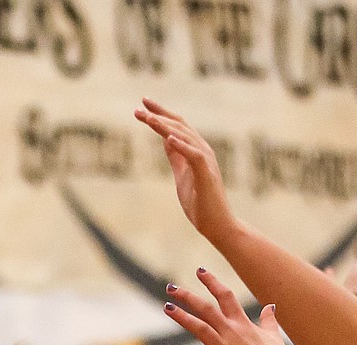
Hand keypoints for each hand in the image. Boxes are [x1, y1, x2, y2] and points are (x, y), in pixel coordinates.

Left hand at [135, 99, 232, 242]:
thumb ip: (175, 157)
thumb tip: (166, 140)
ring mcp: (206, 162)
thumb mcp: (182, 175)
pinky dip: (182, 146)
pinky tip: (168, 138)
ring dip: (165, 127)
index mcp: (195, 150)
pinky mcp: (206, 175)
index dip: (160, 115)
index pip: (177, 126)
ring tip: (149, 119)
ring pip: (185, 137)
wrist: (217, 225)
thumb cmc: (201, 203)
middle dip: (158, 116)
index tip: (141, 107)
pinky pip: (194, 156)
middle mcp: (202, 150)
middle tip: (139, 109)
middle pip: (179, 127)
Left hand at [164, 270, 294, 344]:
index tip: (200, 271)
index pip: (225, 296)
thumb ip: (268, 320)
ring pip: (199, 327)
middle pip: (206, 308)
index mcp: (242, 323)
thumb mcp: (274, 336)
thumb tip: (270, 307)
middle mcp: (231, 332)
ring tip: (167, 307)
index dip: (211, 281)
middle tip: (170, 288)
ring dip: (181, 317)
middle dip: (187, 296)